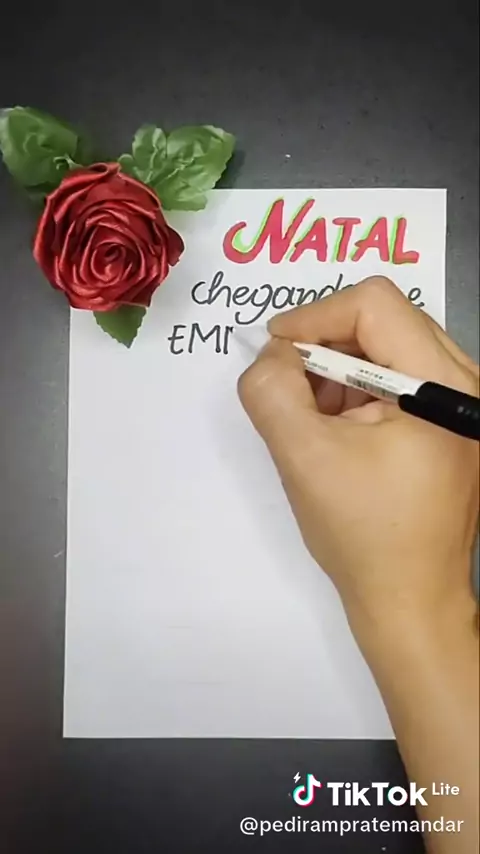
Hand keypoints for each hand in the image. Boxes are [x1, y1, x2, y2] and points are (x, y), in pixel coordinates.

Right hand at [238, 277, 478, 623]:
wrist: (410, 602)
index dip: (315, 317)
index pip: (375, 305)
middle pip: (387, 321)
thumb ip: (272, 391)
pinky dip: (359, 392)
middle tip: (290, 382)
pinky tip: (337, 429)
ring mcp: (465, 407)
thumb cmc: (363, 536)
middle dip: (327, 345)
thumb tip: (273, 356)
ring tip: (312, 414)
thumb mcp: (302, 457)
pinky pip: (401, 380)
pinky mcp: (454, 425)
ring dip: (341, 370)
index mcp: (444, 387)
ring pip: (392, 349)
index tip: (276, 351)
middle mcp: (466, 387)